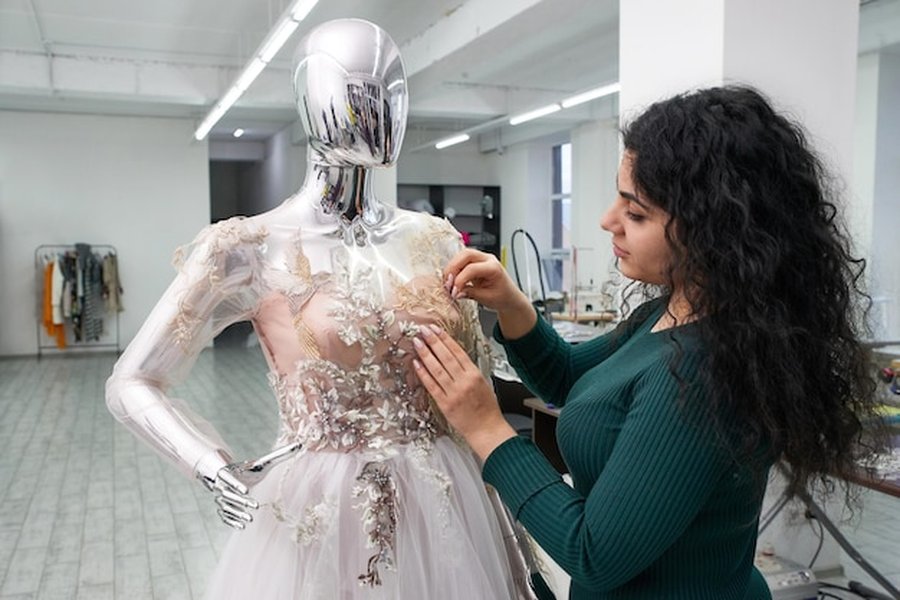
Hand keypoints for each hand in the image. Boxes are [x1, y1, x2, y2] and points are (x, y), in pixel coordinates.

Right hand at [204, 441, 301, 528]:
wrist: (230, 476)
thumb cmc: (250, 469)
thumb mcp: (263, 462)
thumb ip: (280, 455)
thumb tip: (300, 444)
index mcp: (228, 472)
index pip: (230, 479)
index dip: (236, 484)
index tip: (246, 490)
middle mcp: (222, 486)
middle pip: (230, 495)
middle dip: (241, 501)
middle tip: (255, 506)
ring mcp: (221, 498)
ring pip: (228, 506)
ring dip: (238, 513)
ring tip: (250, 518)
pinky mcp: (223, 507)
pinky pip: (225, 515)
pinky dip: (233, 520)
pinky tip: (242, 526)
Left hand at [412, 325, 516, 460]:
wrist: (486, 429)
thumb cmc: (487, 408)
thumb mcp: (483, 383)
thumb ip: (469, 370)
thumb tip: (454, 356)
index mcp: (474, 375)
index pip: (457, 351)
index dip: (445, 339)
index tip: (436, 329)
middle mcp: (464, 382)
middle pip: (445, 357)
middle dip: (433, 341)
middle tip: (423, 330)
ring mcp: (453, 393)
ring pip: (436, 369)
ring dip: (425, 354)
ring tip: (417, 342)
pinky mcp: (444, 404)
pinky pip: (431, 386)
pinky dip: (423, 374)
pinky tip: (416, 364)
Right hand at [444, 249, 526, 310]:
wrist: (509, 297)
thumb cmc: (503, 297)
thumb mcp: (487, 298)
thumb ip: (470, 293)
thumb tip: (455, 292)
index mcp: (494, 267)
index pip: (472, 268)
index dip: (460, 280)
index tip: (454, 291)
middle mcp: (488, 259)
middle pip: (466, 254)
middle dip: (453, 267)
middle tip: (447, 283)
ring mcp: (481, 259)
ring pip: (461, 255)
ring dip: (452, 268)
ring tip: (448, 283)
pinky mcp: (475, 262)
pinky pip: (461, 261)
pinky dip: (454, 269)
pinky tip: (452, 280)